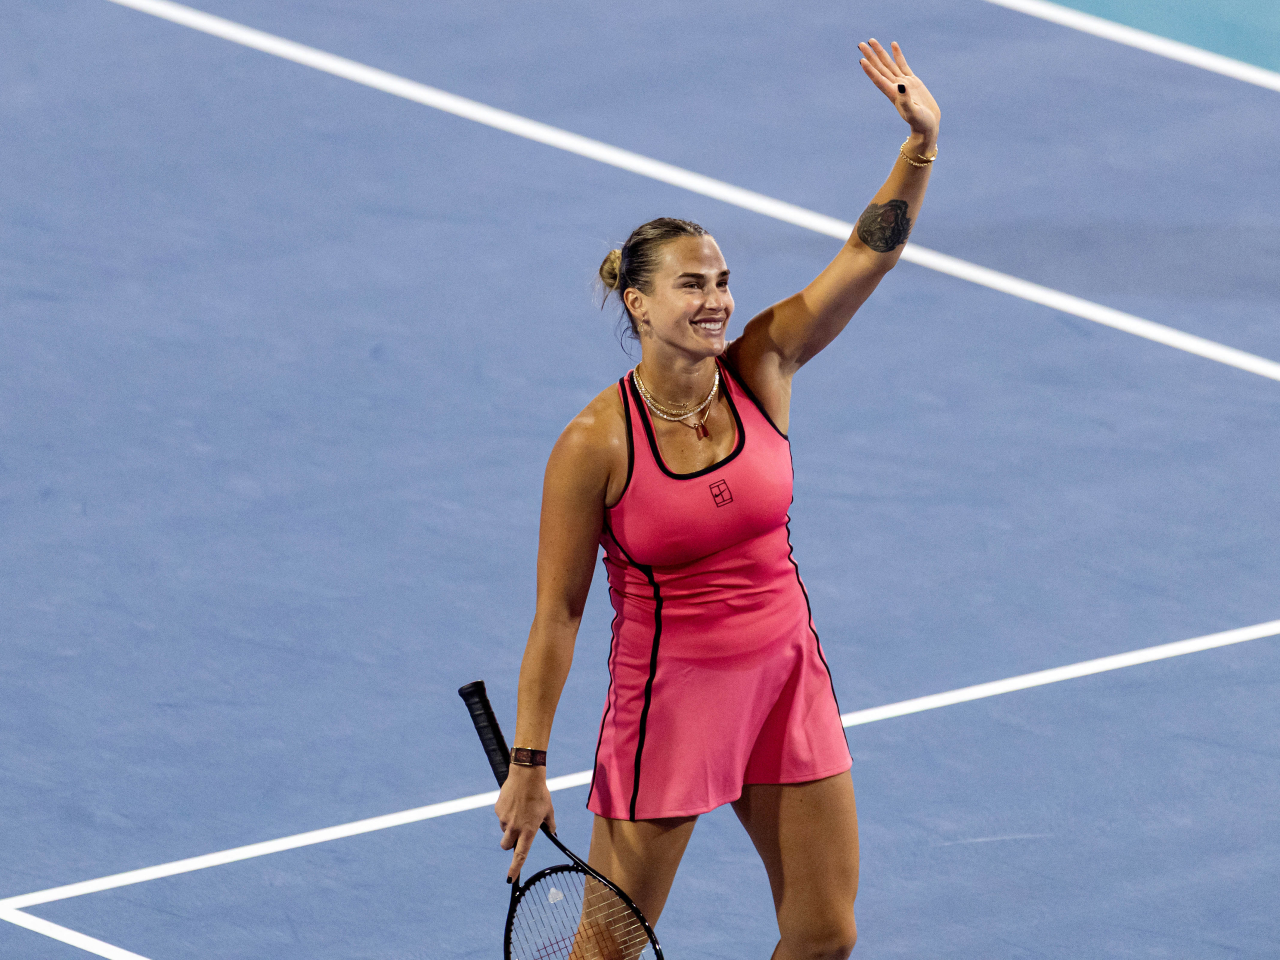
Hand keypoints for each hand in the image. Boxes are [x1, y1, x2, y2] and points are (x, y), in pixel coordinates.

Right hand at [495, 763, 556, 881]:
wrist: (526, 775)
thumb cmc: (540, 793)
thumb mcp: (548, 810)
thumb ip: (550, 824)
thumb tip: (552, 832)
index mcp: (529, 830)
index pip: (521, 854)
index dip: (515, 868)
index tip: (510, 878)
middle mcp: (515, 827)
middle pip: (506, 846)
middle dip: (509, 844)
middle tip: (517, 833)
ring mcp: (505, 819)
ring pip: (504, 829)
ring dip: (509, 825)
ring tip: (520, 809)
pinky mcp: (498, 810)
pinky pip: (501, 816)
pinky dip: (506, 813)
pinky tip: (514, 801)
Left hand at [858, 39, 939, 145]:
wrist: (928, 125)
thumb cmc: (921, 123)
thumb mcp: (914, 113)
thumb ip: (906, 100)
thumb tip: (901, 85)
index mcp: (893, 95)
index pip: (879, 79)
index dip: (870, 70)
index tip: (861, 59)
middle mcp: (895, 87)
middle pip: (880, 68)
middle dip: (871, 56)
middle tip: (861, 44)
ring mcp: (903, 83)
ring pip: (889, 64)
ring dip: (880, 53)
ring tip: (872, 41)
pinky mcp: (912, 82)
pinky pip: (903, 64)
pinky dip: (898, 55)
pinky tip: (893, 44)